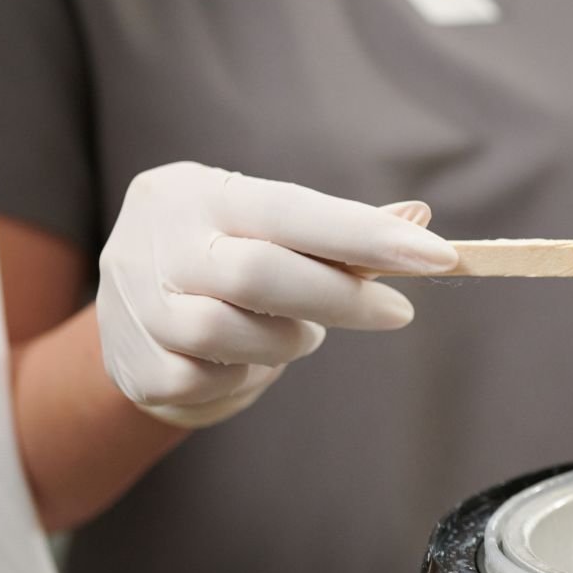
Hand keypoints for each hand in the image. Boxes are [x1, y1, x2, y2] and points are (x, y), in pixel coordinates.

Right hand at [96, 161, 457, 427]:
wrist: (135, 319)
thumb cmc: (227, 260)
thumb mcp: (273, 229)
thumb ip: (341, 230)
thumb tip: (419, 217)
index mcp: (195, 191)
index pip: (290, 209)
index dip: (366, 235)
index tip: (440, 256)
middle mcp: (153, 239)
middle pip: (258, 273)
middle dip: (341, 298)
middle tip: (398, 311)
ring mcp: (132, 303)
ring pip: (229, 333)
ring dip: (288, 340)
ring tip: (301, 332)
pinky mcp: (133, 365)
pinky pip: (206, 381)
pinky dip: (245, 375)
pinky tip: (249, 359)